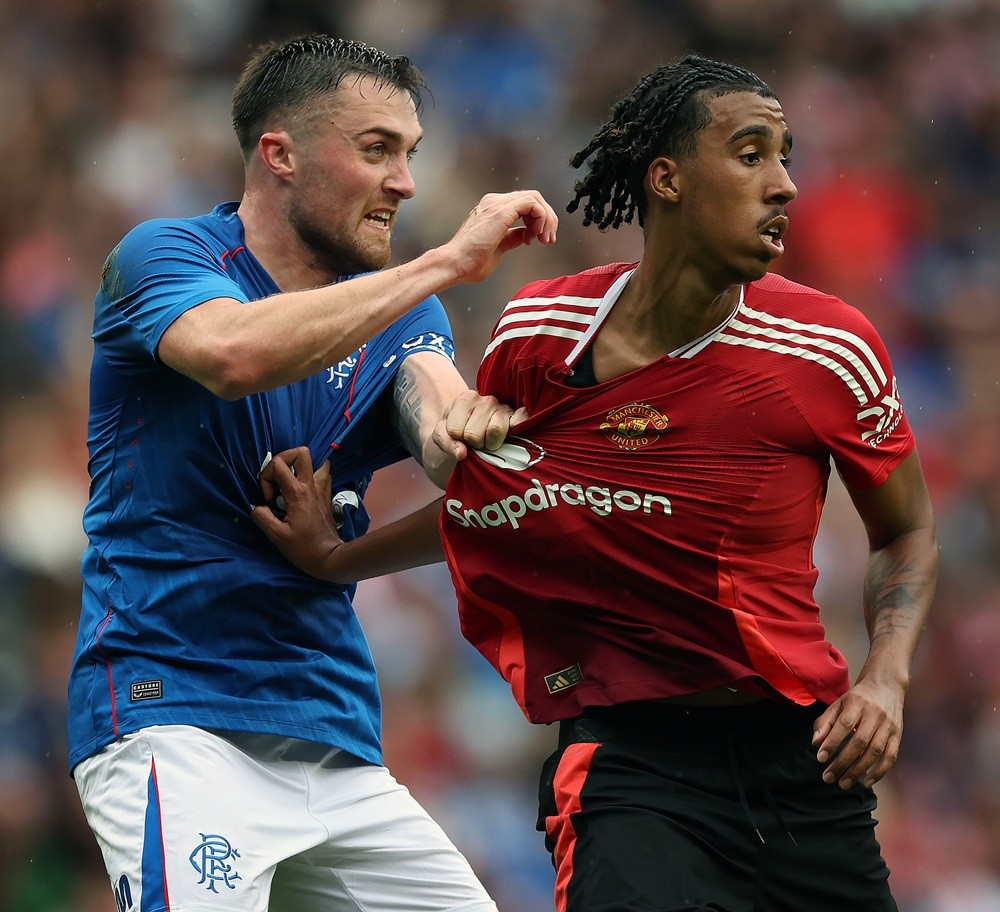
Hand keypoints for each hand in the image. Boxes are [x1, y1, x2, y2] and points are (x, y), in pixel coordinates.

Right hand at [251, 447, 344, 579]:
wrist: (330, 557)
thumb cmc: (303, 548)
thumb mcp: (277, 536)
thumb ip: (262, 517)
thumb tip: (256, 506)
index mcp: (297, 493)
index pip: (278, 465)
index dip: (266, 477)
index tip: (267, 498)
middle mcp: (311, 485)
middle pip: (302, 452)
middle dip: (284, 459)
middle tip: (277, 478)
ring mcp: (322, 489)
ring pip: (317, 461)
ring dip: (301, 467)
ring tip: (290, 481)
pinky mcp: (327, 496)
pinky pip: (322, 475)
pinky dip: (311, 476)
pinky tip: (302, 488)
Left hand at [432, 390, 528, 460]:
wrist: (477, 432)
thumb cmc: (459, 432)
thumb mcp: (444, 437)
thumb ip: (448, 444)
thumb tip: (462, 453)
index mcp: (465, 399)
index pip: (455, 431)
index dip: (456, 440)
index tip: (461, 436)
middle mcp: (486, 400)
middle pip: (473, 435)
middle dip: (473, 444)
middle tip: (477, 440)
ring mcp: (504, 407)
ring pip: (495, 430)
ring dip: (490, 444)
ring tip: (489, 440)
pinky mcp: (521, 416)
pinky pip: (520, 423)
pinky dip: (514, 433)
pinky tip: (508, 436)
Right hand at [443, 190, 557, 285]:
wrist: (455, 264)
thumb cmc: (470, 261)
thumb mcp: (499, 247)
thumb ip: (512, 237)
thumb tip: (525, 236)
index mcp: (492, 209)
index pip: (524, 204)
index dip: (538, 220)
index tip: (539, 240)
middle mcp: (494, 202)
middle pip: (533, 198)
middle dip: (547, 218)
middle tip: (548, 239)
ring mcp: (496, 204)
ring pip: (535, 198)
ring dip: (546, 219)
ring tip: (545, 238)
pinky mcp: (501, 211)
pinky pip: (532, 204)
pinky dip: (541, 218)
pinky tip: (537, 235)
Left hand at [812, 677, 904, 788]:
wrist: (886, 686)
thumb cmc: (857, 698)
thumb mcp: (838, 704)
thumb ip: (825, 722)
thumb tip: (815, 743)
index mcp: (857, 703)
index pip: (844, 725)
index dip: (832, 742)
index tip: (821, 758)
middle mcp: (874, 714)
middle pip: (859, 742)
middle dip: (843, 762)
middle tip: (828, 777)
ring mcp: (888, 725)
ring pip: (875, 751)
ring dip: (859, 770)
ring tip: (844, 782)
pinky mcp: (898, 735)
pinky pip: (890, 756)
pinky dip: (879, 771)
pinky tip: (866, 782)